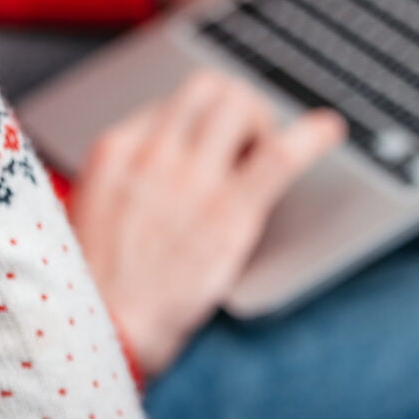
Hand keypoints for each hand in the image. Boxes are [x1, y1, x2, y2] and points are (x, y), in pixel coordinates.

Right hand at [70, 71, 344, 376]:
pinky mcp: (228, 212)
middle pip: (208, 88)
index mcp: (115, 150)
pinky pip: (279, 156)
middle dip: (237, 104)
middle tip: (249, 140)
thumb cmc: (97, 284)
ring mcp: (191, 178)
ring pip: (239, 104)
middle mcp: (152, 152)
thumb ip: (125, 177)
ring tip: (268, 151)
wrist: (107, 329)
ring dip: (262, 120)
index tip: (216, 143)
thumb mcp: (91, 210)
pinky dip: (311, 136)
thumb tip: (161, 158)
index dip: (203, 119)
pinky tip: (327, 130)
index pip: (172, 103)